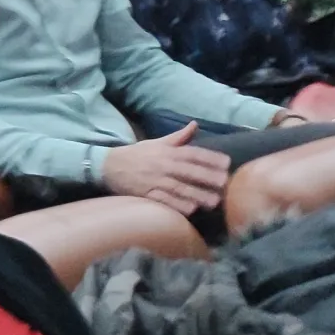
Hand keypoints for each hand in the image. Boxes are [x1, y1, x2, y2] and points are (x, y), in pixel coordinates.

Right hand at [99, 124, 230, 212]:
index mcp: (167, 152)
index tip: (227, 163)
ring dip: (197, 194)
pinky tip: (191, 210)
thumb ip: (178, 137)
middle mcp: (162, 165)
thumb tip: (195, 124)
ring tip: (214, 202)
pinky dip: (176, 205)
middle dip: (207, 177)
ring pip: (179, 188)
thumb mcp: (156, 143)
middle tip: (225, 183)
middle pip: (188, 171)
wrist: (107, 166)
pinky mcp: (146, 194)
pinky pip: (163, 200)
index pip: (192, 153)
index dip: (210, 158)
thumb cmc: (137, 155)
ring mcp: (154, 180)